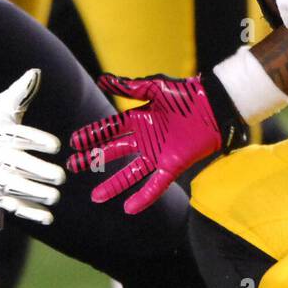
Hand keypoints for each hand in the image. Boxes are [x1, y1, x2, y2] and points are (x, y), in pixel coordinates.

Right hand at [0, 69, 64, 229]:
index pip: (21, 136)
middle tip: (61, 176)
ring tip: (56, 196)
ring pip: (17, 187)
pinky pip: (13, 206)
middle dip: (42, 172)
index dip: (39, 141)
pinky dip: (30, 213)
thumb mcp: (2, 108)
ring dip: (37, 193)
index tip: (55, 145)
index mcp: (2, 134)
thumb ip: (20, 92)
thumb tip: (35, 72)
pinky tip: (48, 218)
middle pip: (20, 165)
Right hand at [67, 73, 233, 214]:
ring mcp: (157, 154)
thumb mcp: (154, 87)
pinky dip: (143, 197)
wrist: (214, 106)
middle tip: (73, 166)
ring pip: (130, 174)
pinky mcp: (172, 166)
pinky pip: (155, 185)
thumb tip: (102, 79)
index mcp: (138, 119)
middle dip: (94, 160)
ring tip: (96, 197)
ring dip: (113, 185)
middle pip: (113, 153)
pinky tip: (129, 208)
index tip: (74, 142)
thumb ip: (129, 87)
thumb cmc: (186, 93)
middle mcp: (144, 139)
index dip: (92, 136)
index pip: (109, 130)